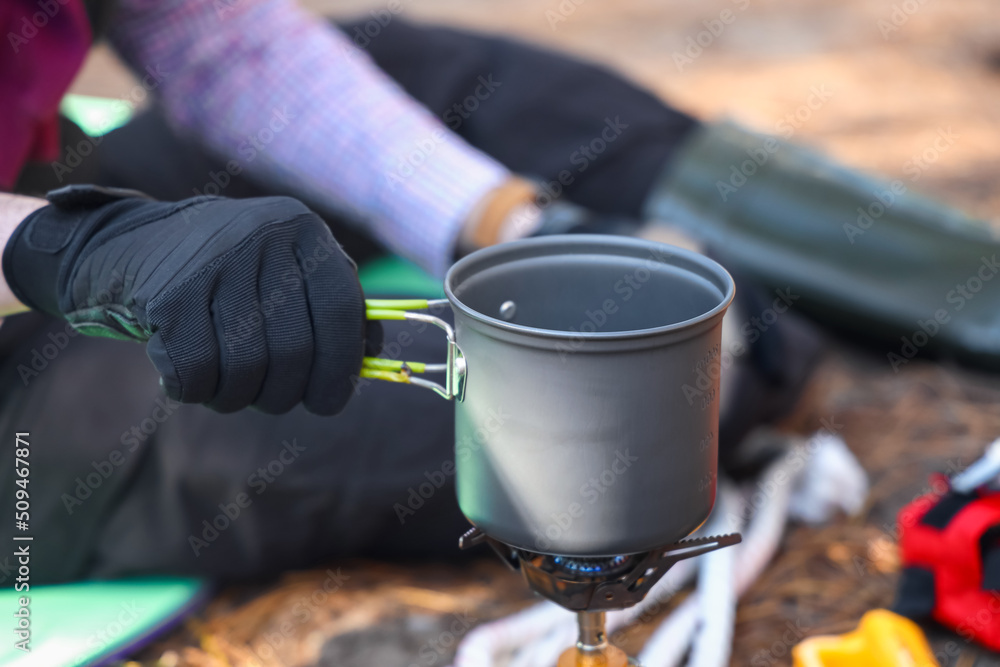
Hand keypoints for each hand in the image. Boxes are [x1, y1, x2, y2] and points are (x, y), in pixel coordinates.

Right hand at [3, 185, 375, 414]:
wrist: (134, 244)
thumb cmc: (233, 274)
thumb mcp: (291, 274)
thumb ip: (338, 311)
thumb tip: (377, 358)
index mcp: (305, 232)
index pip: (342, 312)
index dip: (341, 369)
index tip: (327, 401)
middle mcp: (264, 237)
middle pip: (295, 350)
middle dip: (284, 393)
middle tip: (270, 398)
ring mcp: (213, 261)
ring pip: (247, 367)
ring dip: (237, 397)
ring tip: (228, 386)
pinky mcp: (167, 292)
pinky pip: (197, 373)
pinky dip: (195, 391)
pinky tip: (189, 376)